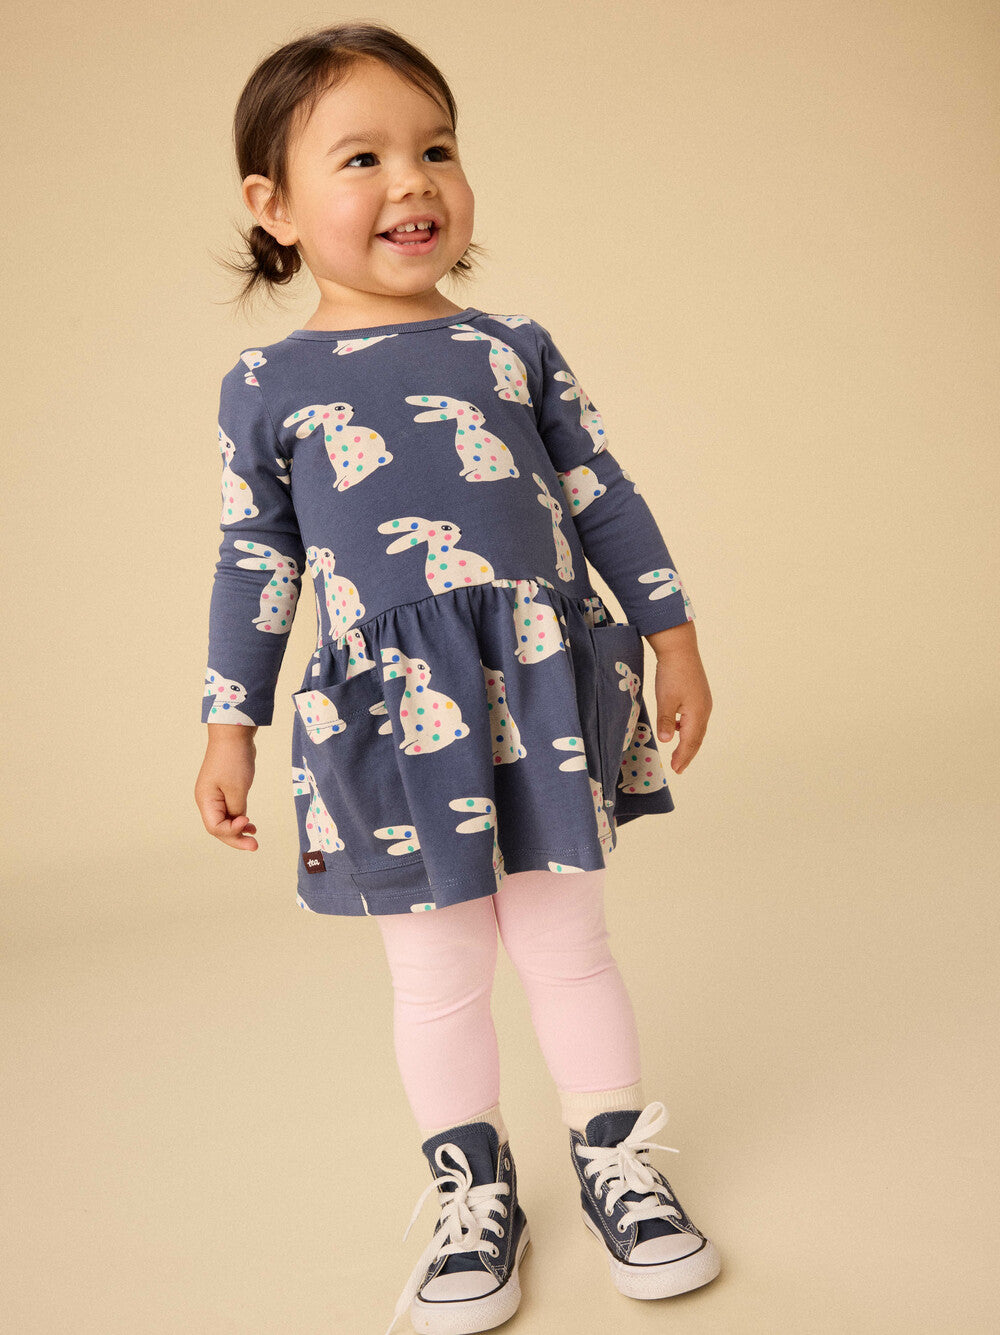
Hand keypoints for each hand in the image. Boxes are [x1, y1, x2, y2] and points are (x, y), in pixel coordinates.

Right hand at [194, 728, 259, 850]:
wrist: (234, 734)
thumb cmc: (234, 760)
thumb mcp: (237, 788)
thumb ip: (237, 809)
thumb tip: (239, 821)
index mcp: (205, 800)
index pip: (215, 828)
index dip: (232, 831)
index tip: (248, 822)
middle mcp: (207, 800)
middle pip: (219, 828)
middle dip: (236, 838)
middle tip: (255, 846)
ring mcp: (215, 795)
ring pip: (225, 820)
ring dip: (239, 830)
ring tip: (254, 838)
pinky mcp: (225, 789)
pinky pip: (230, 810)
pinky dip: (239, 818)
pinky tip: (250, 824)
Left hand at [647, 626, 711, 774]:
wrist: (680, 649)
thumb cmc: (672, 674)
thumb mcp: (665, 699)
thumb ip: (666, 721)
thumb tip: (667, 740)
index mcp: (697, 713)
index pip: (690, 742)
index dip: (683, 756)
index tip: (676, 769)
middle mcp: (704, 710)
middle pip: (697, 738)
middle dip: (688, 754)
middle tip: (679, 768)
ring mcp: (703, 702)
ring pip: (697, 729)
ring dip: (689, 743)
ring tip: (679, 754)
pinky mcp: (699, 695)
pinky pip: (696, 719)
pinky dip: (688, 730)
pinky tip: (678, 728)